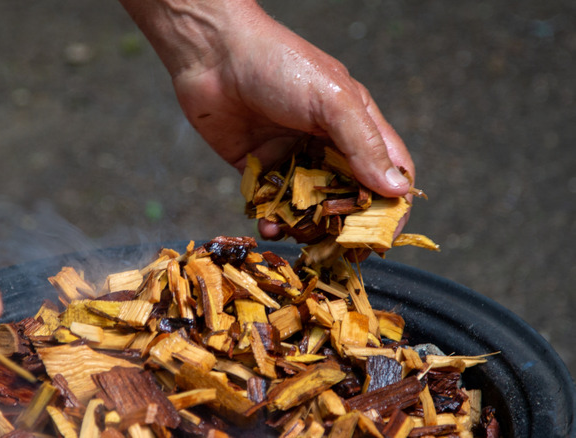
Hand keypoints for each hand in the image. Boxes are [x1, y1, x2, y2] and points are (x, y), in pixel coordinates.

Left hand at [169, 10, 413, 239]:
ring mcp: (291, 155)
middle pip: (348, 196)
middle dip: (344, 226)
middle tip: (336, 251)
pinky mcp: (257, 166)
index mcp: (355, 122)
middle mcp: (326, 142)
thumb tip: (397, 191)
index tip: (382, 237)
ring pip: (308, 206)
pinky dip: (272, 219)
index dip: (392, 205)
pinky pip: (270, 203)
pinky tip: (268, 226)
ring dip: (306, 227)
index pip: (388, 170)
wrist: (212, 54)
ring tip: (297, 237)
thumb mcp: (332, 101)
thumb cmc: (279, 64)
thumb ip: (364, 146)